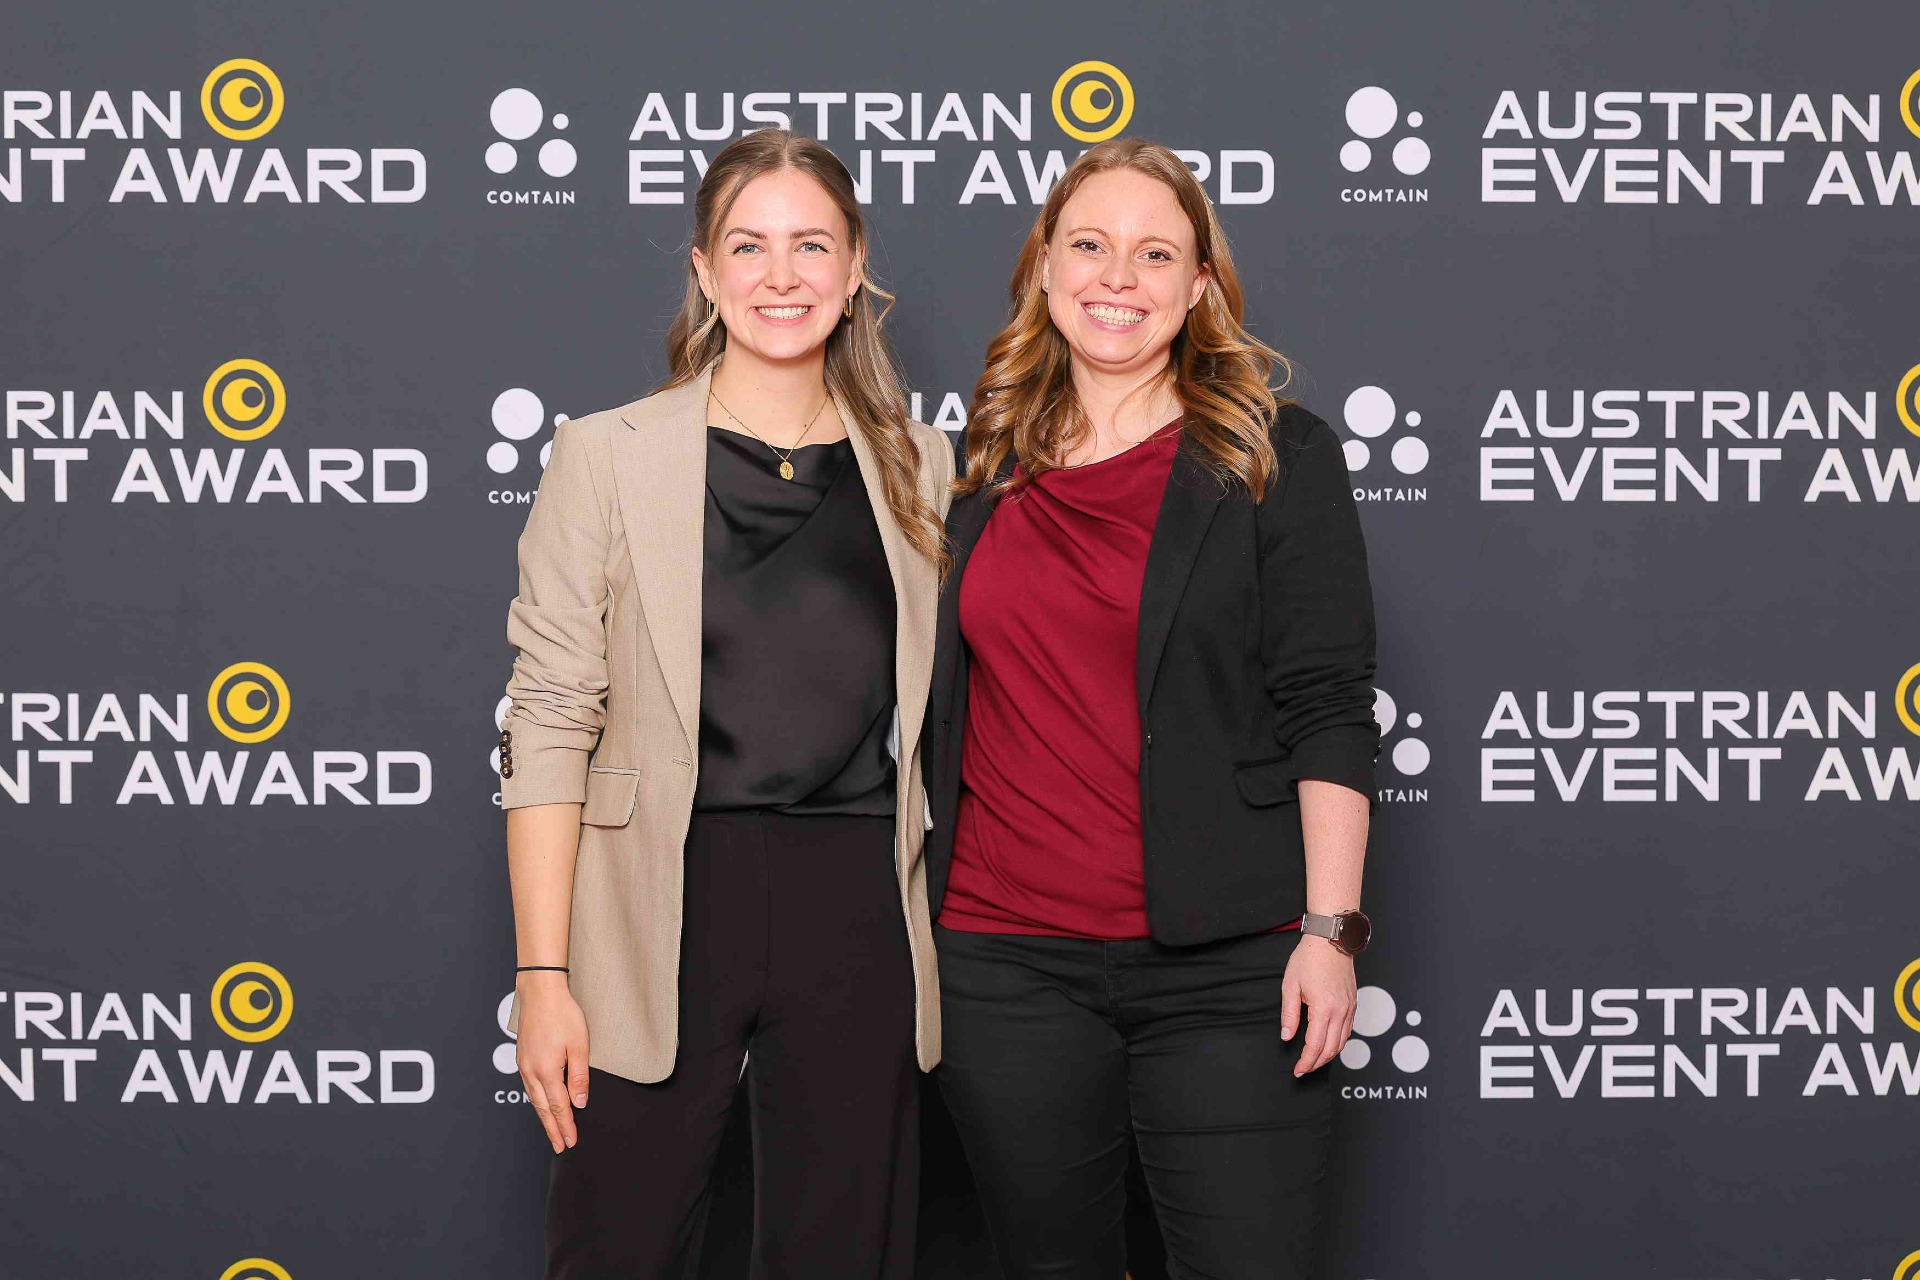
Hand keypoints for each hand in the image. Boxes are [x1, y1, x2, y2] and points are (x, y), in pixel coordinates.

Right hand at [515, 971, 590, 1152]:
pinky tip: (542, 1105)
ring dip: (544, 1118)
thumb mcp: (579, 1045)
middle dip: (553, 1129)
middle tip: (561, 1146)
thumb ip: (579, 1076)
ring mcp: (524, 1065)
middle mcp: (531, 1071)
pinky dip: (537, 1102)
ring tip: (552, 1132)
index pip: (559, 1107)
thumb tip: (579, 1102)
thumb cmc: (562, 1014)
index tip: (571, 1141)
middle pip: (543, 1108)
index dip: (566, 1126)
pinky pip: (529, 1087)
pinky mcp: (523, 1058)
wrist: (540, 993)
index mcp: (546, 1071)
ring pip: (534, 1099)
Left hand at [1280, 934, 1355, 1076]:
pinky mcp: (1353, 1003)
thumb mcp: (1290, 986)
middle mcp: (1341, 1011)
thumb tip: (1287, 1036)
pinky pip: (1348, 1030)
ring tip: (1314, 1060)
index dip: (1306, 1062)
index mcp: (1324, 1009)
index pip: (1315, 1045)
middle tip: (1303, 1068)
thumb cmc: (1309, 959)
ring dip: (1328, 1055)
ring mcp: (1350, 1008)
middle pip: (1331, 1049)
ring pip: (1342, 1042)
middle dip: (1316, 1063)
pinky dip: (1338, 1042)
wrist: (1330, 940)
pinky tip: (1327, 1043)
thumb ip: (1289, 1014)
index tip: (1298, 1070)